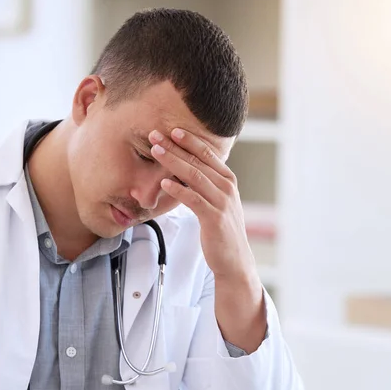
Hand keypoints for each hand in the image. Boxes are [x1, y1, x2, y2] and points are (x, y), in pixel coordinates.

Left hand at [148, 128, 255, 281]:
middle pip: (198, 161)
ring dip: (173, 162)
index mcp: (227, 180)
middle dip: (175, 146)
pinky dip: (178, 189)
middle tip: (156, 135)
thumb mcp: (216, 201)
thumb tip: (183, 170)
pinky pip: (193, 199)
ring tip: (156, 152)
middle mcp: (227, 187)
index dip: (189, 140)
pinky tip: (164, 183)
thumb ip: (204, 185)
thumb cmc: (221, 229)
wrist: (234, 259)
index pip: (207, 154)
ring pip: (194, 176)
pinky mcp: (214, 218)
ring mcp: (222, 202)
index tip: (171, 130)